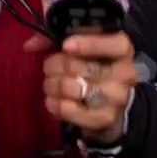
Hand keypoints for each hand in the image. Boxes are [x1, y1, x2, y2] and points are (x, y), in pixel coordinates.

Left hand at [26, 31, 139, 145]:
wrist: (103, 105)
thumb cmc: (88, 67)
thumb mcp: (75, 46)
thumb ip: (53, 39)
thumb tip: (30, 45)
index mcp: (122, 50)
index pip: (117, 44)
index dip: (90, 43)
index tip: (65, 46)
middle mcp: (126, 73)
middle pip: (82, 66)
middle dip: (55, 65)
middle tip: (48, 68)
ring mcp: (118, 98)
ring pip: (74, 88)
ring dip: (53, 85)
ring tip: (50, 84)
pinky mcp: (105, 118)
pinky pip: (72, 110)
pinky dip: (56, 105)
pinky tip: (52, 101)